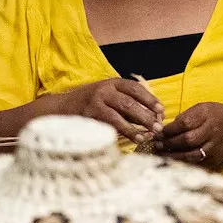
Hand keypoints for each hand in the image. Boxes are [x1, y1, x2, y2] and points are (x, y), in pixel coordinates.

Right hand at [43, 77, 164, 141]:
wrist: (61, 109)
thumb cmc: (90, 104)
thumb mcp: (107, 96)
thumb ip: (126, 103)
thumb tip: (152, 116)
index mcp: (111, 83)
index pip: (135, 88)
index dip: (150, 99)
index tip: (161, 110)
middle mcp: (103, 91)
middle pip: (130, 102)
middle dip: (146, 115)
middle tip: (158, 126)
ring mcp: (95, 104)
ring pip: (120, 114)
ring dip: (137, 126)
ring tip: (149, 135)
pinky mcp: (89, 117)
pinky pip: (110, 125)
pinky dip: (124, 132)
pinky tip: (135, 139)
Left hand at [153, 102, 222, 168]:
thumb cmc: (213, 117)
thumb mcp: (202, 109)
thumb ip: (185, 117)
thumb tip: (164, 129)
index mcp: (207, 114)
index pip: (185, 123)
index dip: (169, 129)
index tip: (158, 132)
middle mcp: (213, 130)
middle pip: (188, 139)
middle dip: (170, 143)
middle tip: (157, 144)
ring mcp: (215, 146)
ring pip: (192, 154)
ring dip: (173, 155)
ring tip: (161, 153)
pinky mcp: (215, 159)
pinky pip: (196, 163)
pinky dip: (183, 162)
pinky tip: (172, 160)